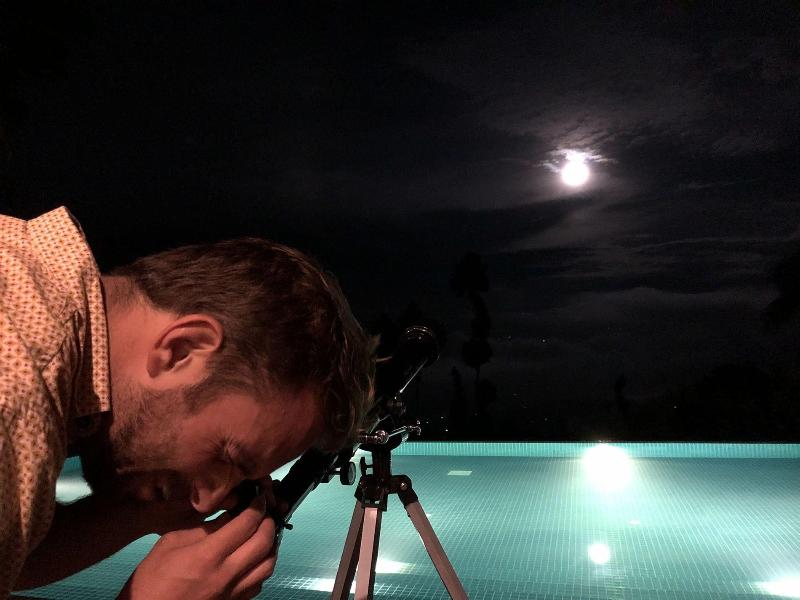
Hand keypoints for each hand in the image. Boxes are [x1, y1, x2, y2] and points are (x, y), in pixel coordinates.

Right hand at [117, 494, 276, 599]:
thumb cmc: (152, 578)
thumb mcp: (171, 543)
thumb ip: (203, 528)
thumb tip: (230, 514)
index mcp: (208, 555)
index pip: (246, 524)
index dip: (257, 506)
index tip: (259, 496)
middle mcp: (227, 574)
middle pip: (264, 542)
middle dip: (269, 522)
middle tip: (264, 511)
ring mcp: (234, 592)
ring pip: (268, 565)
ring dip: (271, 545)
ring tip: (263, 532)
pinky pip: (260, 582)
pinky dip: (263, 565)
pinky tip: (254, 557)